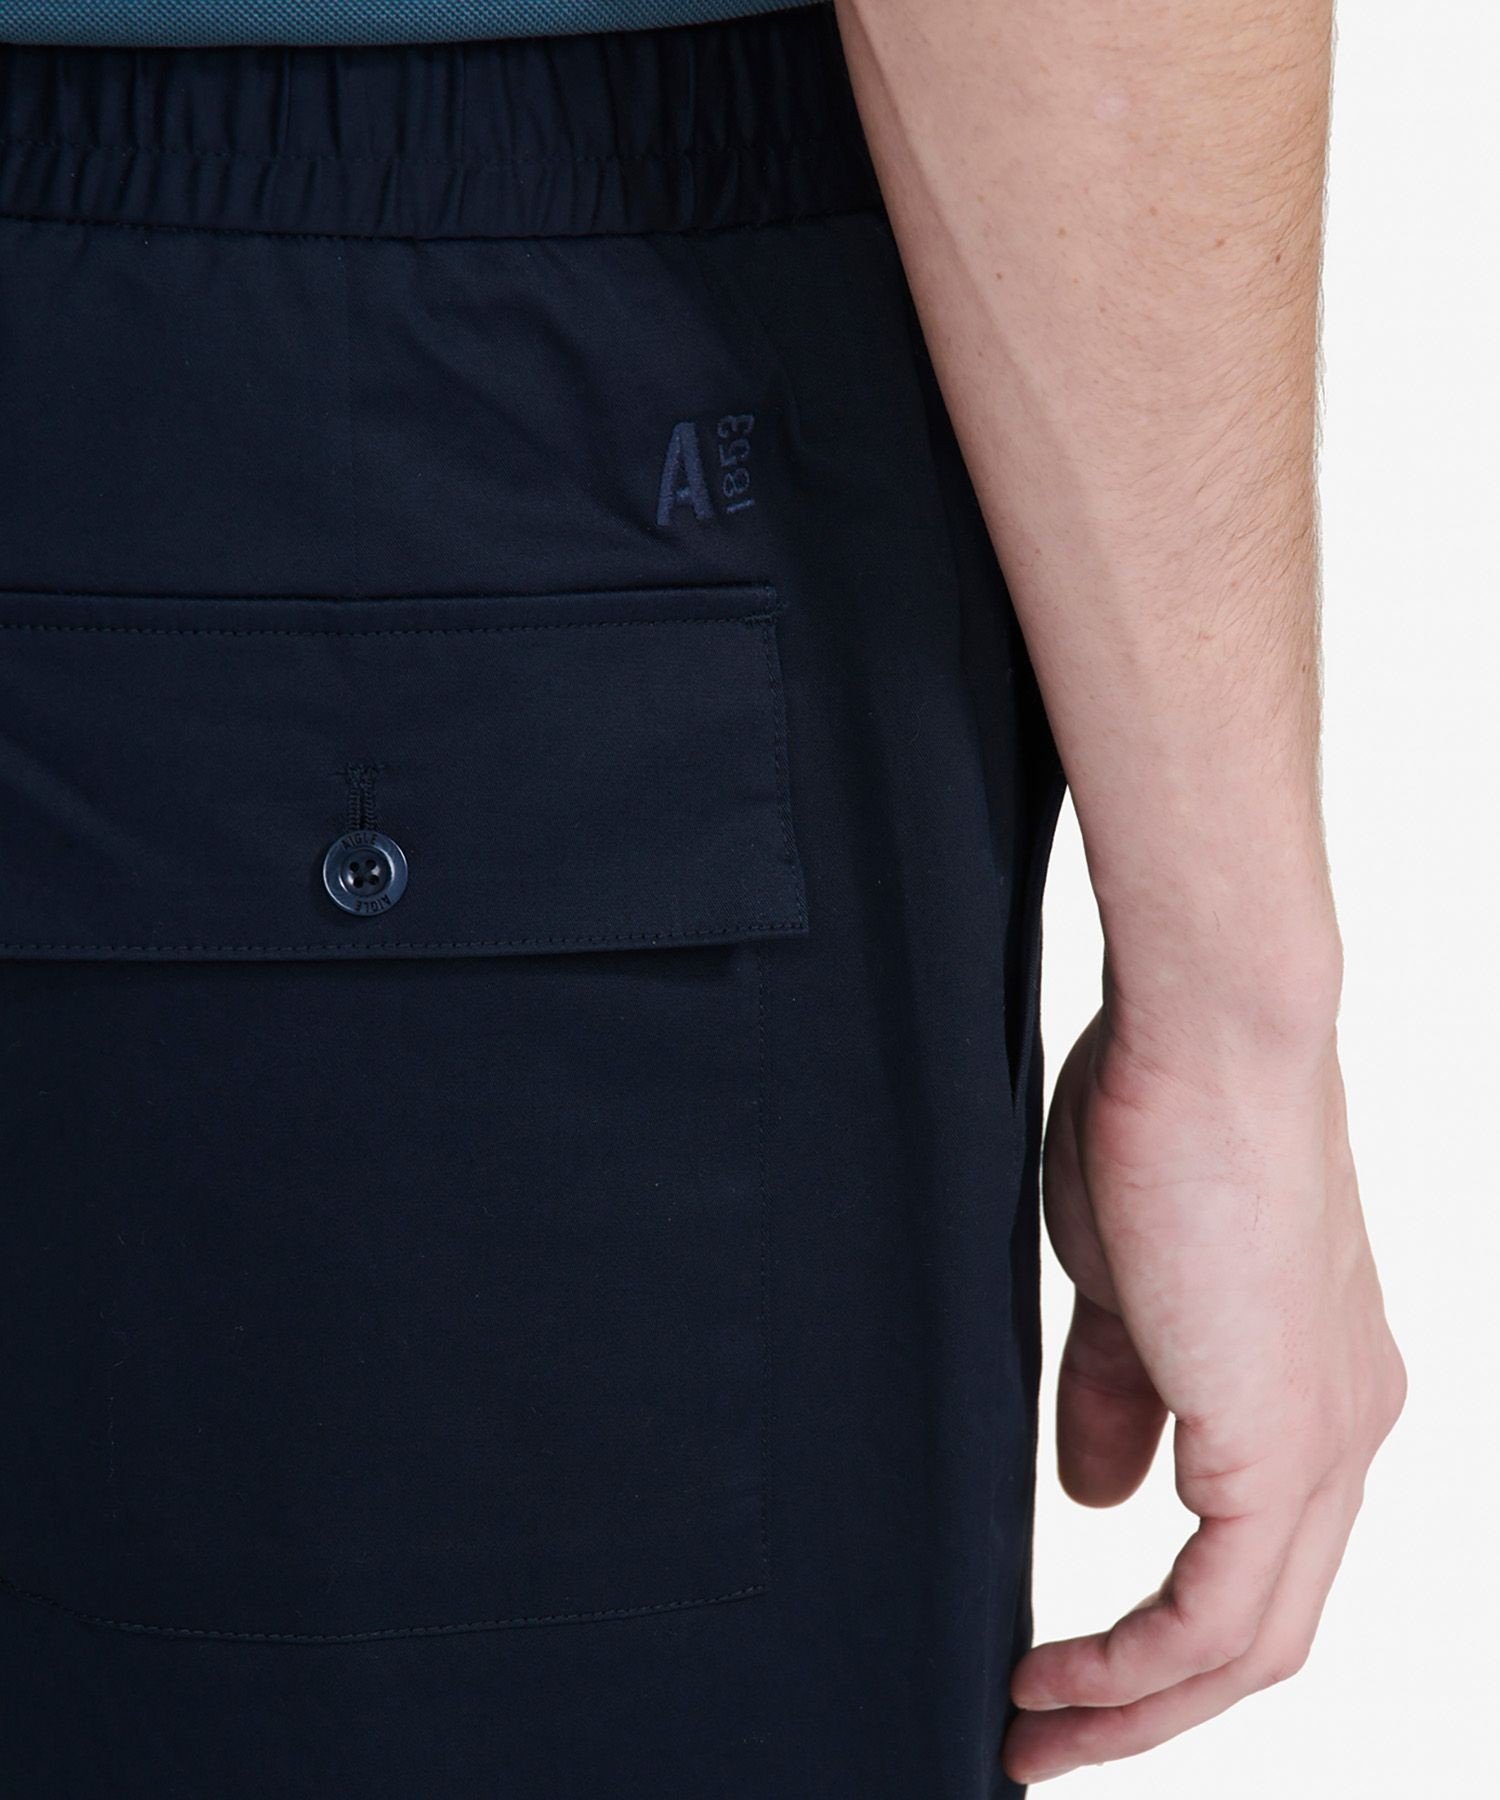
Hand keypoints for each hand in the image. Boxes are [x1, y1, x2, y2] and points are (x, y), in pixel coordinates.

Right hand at [1004, 1007, 1404, 1783]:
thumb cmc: (1163, 1120)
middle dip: (1151, 1703)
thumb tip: (1102, 1498)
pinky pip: (1221, 1608)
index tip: (1068, 1662)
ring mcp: (1326, 1439)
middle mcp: (1345, 1427)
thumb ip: (1120, 1395)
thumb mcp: (1124, 1287)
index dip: (1166, 1632)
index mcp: (1313, 1384)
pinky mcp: (1284, 1441)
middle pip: (1267, 1627)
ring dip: (1137, 1704)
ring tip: (1038, 1733)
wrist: (1212, 1034)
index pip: (1258, 1550)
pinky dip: (1138, 1663)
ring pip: (1254, 1639)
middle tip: (1047, 1734)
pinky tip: (1063, 1677)